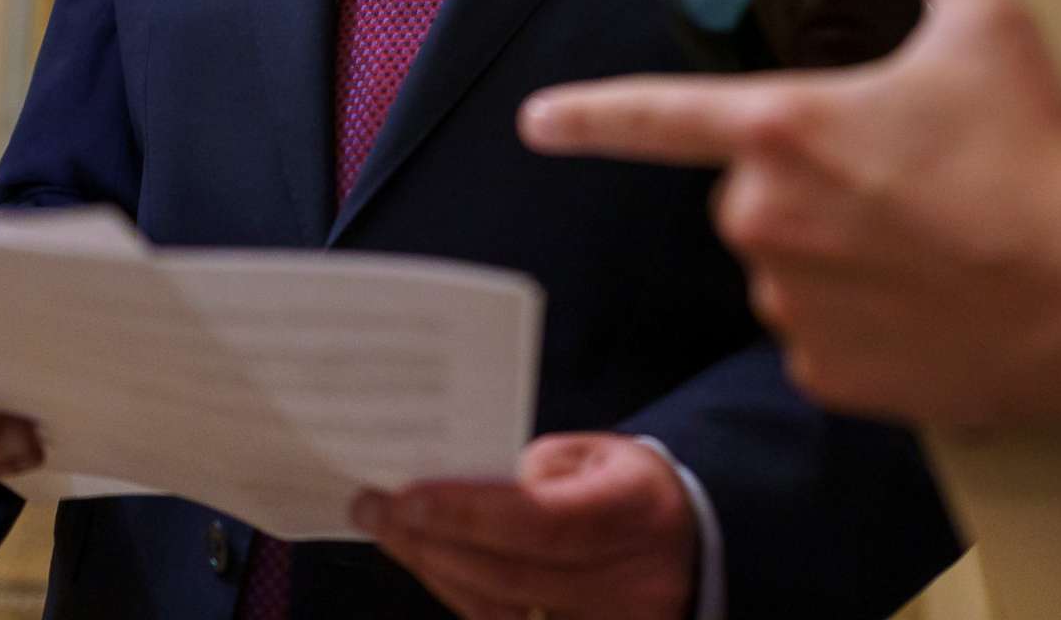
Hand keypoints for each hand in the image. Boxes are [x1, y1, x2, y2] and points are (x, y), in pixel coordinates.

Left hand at [354, 432, 695, 619]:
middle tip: (372, 507)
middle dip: (432, 541)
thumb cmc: (628, 489)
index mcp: (638, 512)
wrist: (688, 548)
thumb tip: (459, 495)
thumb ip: (535, 473)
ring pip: (501, 611)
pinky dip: (460, 594)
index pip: (544, 522)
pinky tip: (427, 561)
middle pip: (511, 576)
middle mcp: (633, 584)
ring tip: (388, 530)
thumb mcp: (598, 456)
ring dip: (435, 570)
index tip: (406, 497)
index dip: (471, 514)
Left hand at [522, 0, 1060, 437]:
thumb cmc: (1037, 160)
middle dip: (815, 186)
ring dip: (838, 257)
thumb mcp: (990, 29)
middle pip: (757, 192)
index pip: (656, 117)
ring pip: (789, 268)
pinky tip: (930, 305)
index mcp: (784, 128)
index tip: (539, 122)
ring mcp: (791, 303)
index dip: (588, 117)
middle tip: (904, 185)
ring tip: (930, 246)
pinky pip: (821, 340)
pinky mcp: (826, 373)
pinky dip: (864, 327)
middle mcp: (767, 217)